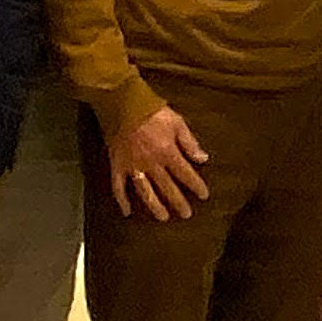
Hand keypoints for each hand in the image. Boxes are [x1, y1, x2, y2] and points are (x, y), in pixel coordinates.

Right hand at [107, 105, 211, 220]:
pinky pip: (119, 186)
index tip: (204, 196)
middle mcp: (151, 164)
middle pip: (168, 188)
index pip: (186, 174)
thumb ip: (190, 143)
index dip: (196, 186)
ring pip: (146, 192)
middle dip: (178, 202)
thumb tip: (203, 159)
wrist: (122, 103)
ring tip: (163, 217)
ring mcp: (133, 166)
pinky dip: (122, 200)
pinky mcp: (117, 165)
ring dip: (155, 206)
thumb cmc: (152, 110)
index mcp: (168, 153)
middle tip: (186, 214)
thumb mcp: (178, 123)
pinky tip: (127, 211)